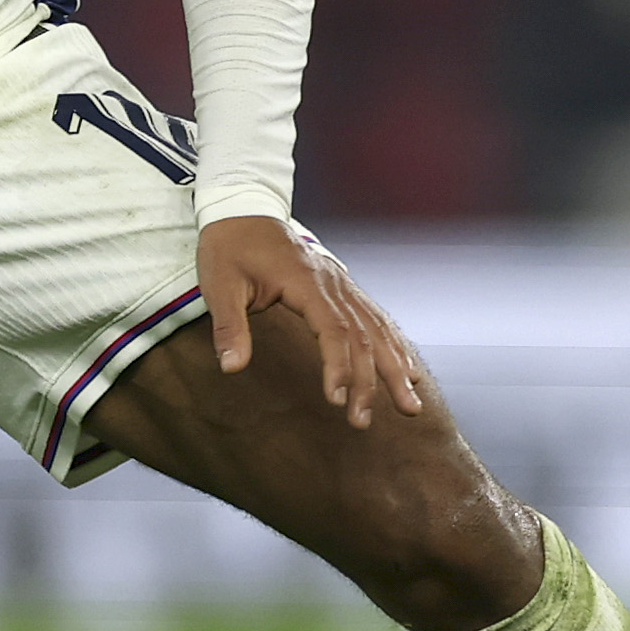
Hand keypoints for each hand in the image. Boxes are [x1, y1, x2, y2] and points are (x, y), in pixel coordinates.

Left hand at [198, 213, 425, 429]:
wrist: (242, 209)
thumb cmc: (228, 248)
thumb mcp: (219, 285)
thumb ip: (229, 326)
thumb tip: (231, 367)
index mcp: (305, 282)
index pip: (333, 330)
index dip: (339, 366)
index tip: (336, 400)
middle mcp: (332, 283)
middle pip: (362, 336)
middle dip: (371, 381)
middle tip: (365, 422)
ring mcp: (341, 283)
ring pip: (376, 328)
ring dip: (393, 368)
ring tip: (410, 405)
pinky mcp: (341, 286)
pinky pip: (375, 317)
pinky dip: (393, 345)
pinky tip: (406, 370)